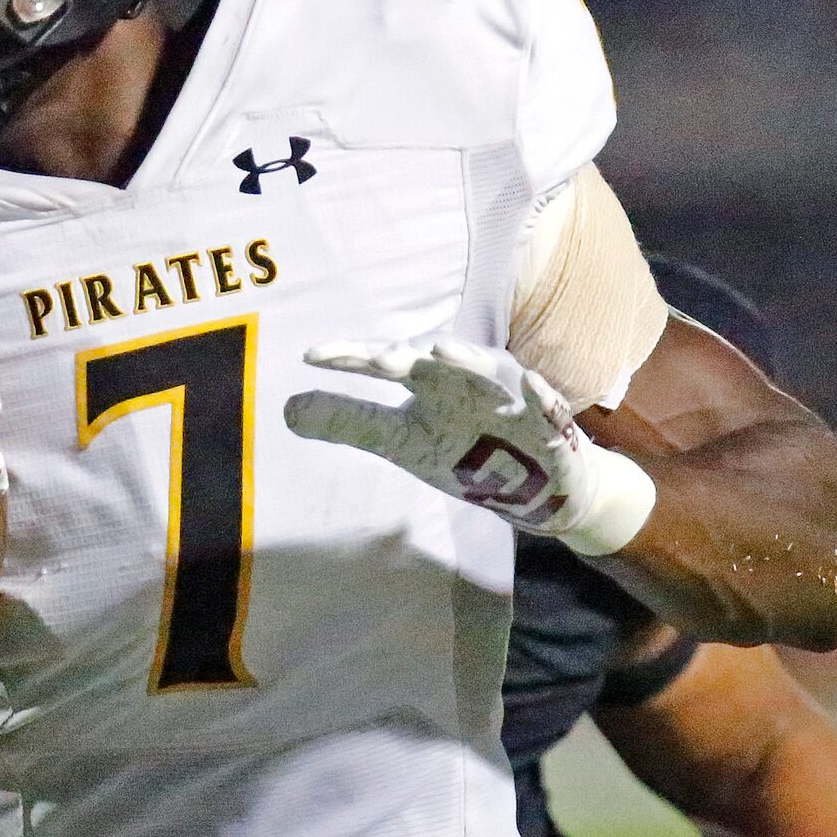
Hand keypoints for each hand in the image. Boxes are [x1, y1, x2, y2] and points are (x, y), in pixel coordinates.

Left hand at [284, 337, 654, 555]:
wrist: (537, 484)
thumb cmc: (464, 448)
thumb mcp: (401, 441)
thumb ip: (350, 423)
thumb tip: (286, 410)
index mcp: (429, 382)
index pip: (383, 364)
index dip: (349, 359)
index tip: (310, 356)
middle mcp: (467, 381)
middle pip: (435, 362)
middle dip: (407, 357)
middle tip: (378, 358)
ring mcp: (511, 401)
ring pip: (490, 375)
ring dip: (468, 362)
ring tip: (440, 352)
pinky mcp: (550, 427)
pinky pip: (549, 411)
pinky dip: (542, 399)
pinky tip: (532, 387)